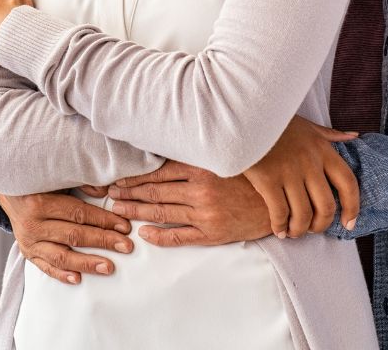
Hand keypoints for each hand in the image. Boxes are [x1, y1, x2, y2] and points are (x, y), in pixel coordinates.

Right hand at [0, 191, 134, 284]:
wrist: (10, 193)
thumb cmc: (39, 182)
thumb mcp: (57, 178)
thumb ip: (81, 183)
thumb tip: (108, 190)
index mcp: (42, 201)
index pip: (79, 213)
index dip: (103, 220)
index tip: (124, 226)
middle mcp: (34, 224)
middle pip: (73, 235)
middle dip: (103, 241)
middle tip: (126, 246)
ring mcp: (29, 242)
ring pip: (61, 256)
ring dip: (87, 262)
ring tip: (108, 267)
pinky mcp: (27, 253)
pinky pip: (46, 267)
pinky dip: (62, 274)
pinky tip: (78, 279)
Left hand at [107, 161, 271, 247]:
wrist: (279, 201)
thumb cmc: (250, 175)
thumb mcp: (224, 158)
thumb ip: (197, 155)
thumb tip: (167, 150)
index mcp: (202, 168)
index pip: (158, 172)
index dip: (135, 176)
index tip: (117, 178)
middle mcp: (200, 190)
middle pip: (155, 191)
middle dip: (129, 193)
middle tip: (108, 194)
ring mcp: (205, 213)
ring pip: (162, 212)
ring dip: (137, 211)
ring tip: (118, 210)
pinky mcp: (211, 233)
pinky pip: (179, 236)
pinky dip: (159, 235)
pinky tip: (144, 233)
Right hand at [244, 115, 359, 238]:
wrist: (245, 116)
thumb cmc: (276, 121)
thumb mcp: (306, 124)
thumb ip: (330, 134)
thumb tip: (354, 136)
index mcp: (322, 149)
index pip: (348, 183)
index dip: (352, 207)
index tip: (349, 223)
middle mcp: (309, 162)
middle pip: (326, 206)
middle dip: (321, 225)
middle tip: (312, 229)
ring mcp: (289, 171)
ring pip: (303, 215)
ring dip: (300, 230)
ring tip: (293, 231)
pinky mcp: (268, 180)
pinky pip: (280, 213)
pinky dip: (280, 226)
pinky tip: (278, 229)